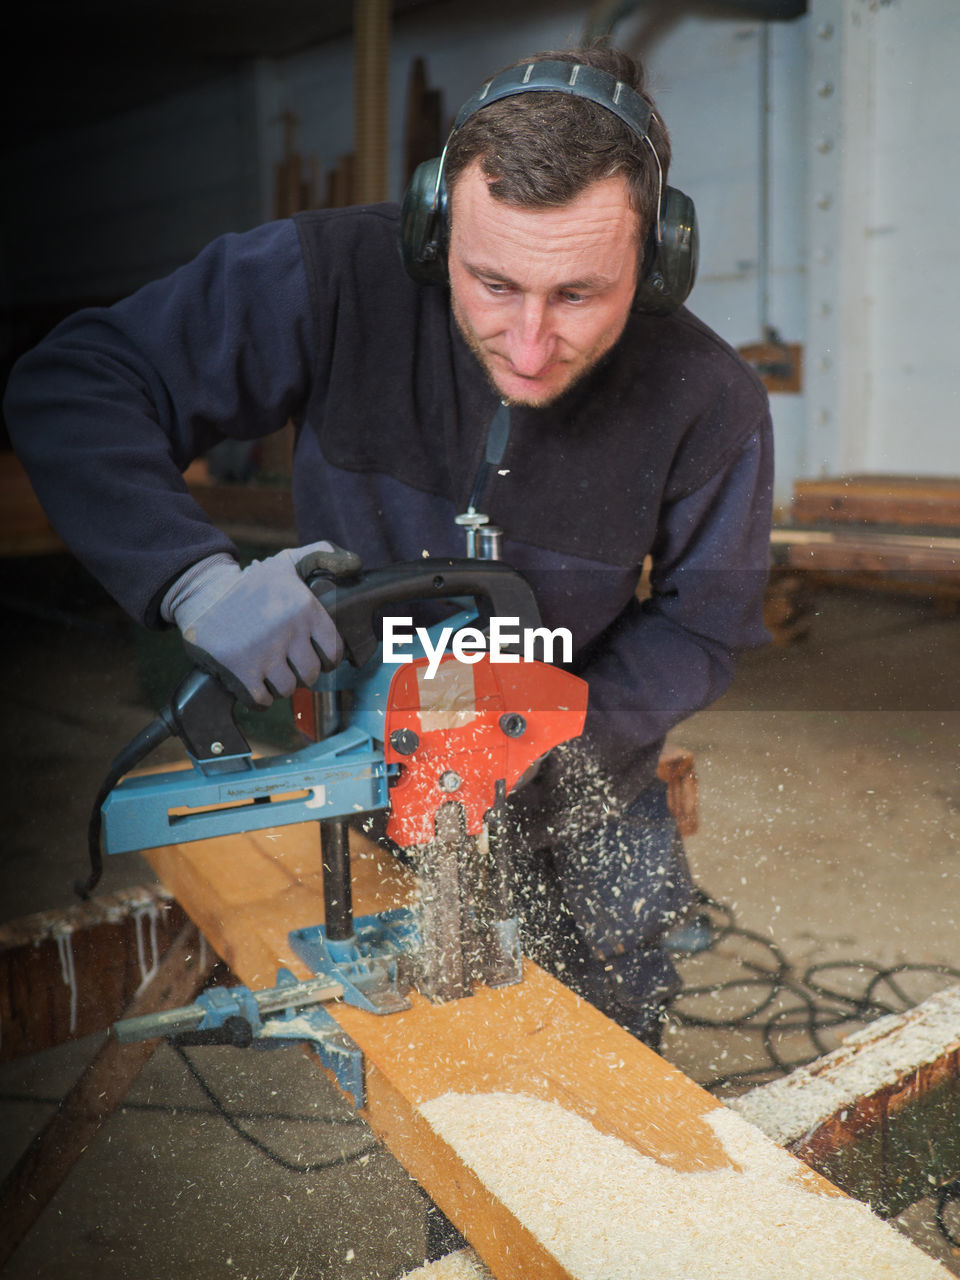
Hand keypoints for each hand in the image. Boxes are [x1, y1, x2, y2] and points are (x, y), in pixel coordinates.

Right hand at [167, 542, 360, 706]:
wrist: (202, 594)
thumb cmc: (249, 583)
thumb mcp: (286, 563)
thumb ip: (322, 556)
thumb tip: (354, 565)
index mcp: (306, 608)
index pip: (333, 650)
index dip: (327, 658)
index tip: (316, 657)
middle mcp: (289, 631)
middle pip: (311, 674)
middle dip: (302, 673)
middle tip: (290, 665)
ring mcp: (265, 652)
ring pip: (288, 688)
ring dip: (279, 685)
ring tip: (270, 672)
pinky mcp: (241, 669)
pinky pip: (262, 700)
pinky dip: (260, 698)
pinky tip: (255, 684)